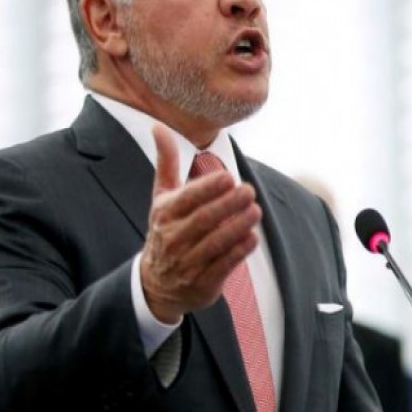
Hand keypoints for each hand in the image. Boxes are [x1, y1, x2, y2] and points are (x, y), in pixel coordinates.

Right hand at [140, 123, 259, 323]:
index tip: (229, 178)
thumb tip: (159, 126)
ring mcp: (187, 262)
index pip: (187, 199)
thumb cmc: (165, 230)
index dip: (208, 188)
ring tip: (255, 210)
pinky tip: (253, 237)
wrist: (155, 284)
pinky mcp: (201, 282)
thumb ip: (167, 162)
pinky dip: (238, 252)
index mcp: (164, 213)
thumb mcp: (161, 196)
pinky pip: (222, 265)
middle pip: (203, 220)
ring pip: (215, 243)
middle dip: (228, 205)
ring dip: (237, 226)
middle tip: (249, 190)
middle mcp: (173, 238)